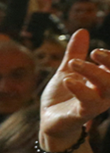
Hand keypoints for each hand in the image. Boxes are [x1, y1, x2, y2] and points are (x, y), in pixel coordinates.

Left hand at [39, 29, 109, 148]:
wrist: (49, 121)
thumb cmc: (62, 97)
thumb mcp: (67, 71)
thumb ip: (75, 54)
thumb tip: (82, 30)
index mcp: (103, 82)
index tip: (95, 51)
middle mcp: (104, 93)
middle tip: (93, 52)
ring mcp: (95, 104)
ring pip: (107, 89)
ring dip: (93, 72)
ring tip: (74, 63)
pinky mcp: (81, 114)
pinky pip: (88, 103)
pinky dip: (80, 89)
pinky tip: (67, 80)